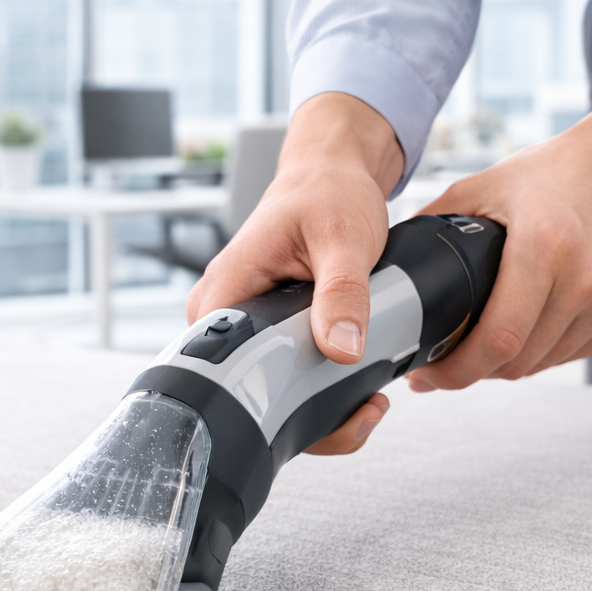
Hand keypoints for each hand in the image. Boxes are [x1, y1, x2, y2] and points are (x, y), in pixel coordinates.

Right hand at [188, 92, 403, 451]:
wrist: (334, 173)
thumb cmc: (327, 192)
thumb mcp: (343, 239)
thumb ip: (343, 294)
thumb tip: (341, 349)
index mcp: (223, 295)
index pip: (223, 373)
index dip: (273, 402)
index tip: (329, 403)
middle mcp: (222, 319)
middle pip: (247, 396)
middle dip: (307, 417)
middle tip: (364, 407)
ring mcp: (245, 330)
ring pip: (268, 397)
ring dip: (321, 410)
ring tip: (369, 400)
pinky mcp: (268, 336)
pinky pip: (285, 381)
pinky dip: (323, 392)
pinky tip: (359, 389)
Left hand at [407, 131, 591, 390]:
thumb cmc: (563, 171)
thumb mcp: (488, 184)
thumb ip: (436, 221)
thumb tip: (391, 261)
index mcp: (544, 247)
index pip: (496, 341)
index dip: (455, 370)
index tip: (428, 374)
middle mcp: (584, 279)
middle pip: (517, 362)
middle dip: (473, 371)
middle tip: (446, 363)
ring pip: (543, 364)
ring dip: (507, 364)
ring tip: (483, 345)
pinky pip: (573, 353)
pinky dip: (543, 352)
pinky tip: (525, 332)